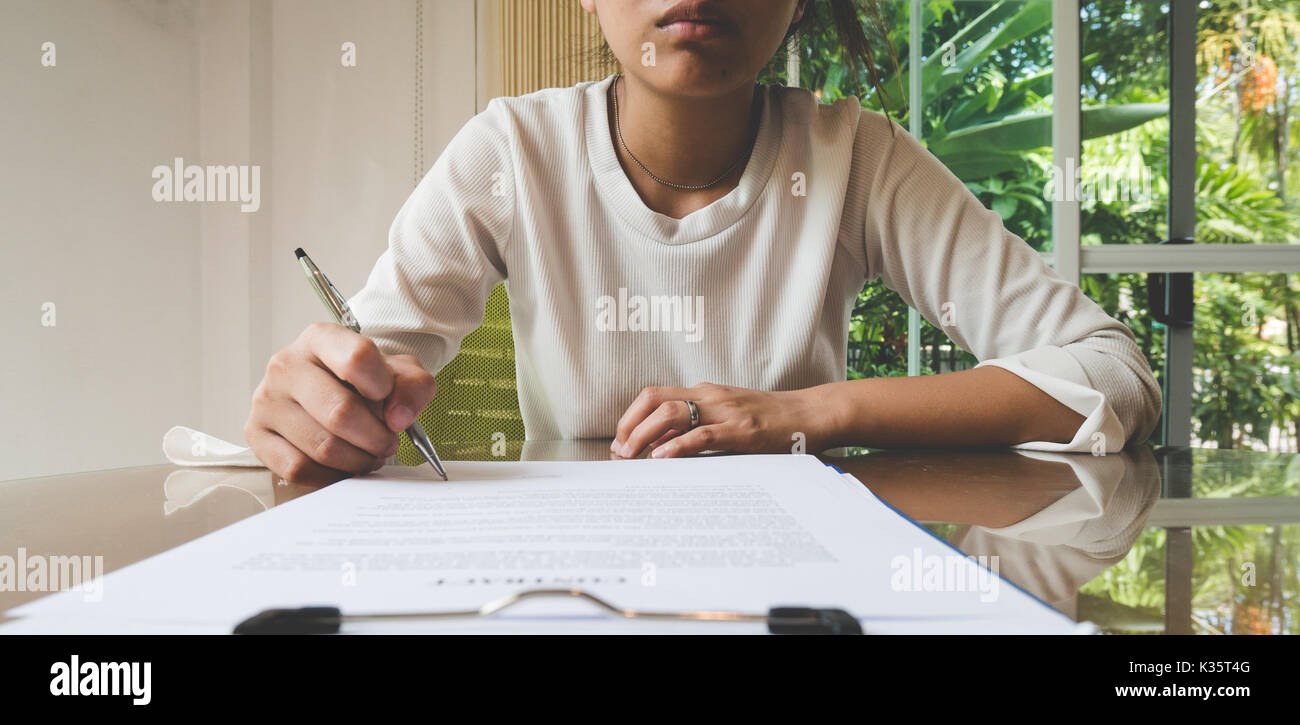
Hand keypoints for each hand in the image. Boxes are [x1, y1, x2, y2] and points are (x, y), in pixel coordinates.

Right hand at [244, 322, 437, 483]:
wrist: (333, 389)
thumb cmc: (364, 381)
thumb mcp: (399, 373)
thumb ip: (413, 386)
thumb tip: (399, 417)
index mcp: (321, 339)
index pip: (358, 358)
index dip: (384, 387)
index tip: (390, 400)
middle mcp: (286, 365)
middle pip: (340, 412)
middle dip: (376, 437)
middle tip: (386, 442)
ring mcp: (267, 400)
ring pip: (322, 447)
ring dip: (358, 460)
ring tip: (368, 454)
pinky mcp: (256, 433)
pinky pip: (298, 469)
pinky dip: (330, 476)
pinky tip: (342, 466)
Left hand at [610, 383, 833, 458]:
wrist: (810, 414)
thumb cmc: (770, 421)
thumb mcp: (729, 417)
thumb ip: (698, 426)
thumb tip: (661, 445)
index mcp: (705, 392)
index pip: (654, 395)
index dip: (631, 416)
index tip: (620, 441)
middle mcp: (710, 396)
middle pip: (655, 400)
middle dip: (630, 425)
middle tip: (619, 452)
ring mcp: (725, 411)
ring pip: (672, 413)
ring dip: (644, 435)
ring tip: (632, 456)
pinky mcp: (741, 430)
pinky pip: (702, 435)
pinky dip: (677, 446)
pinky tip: (662, 458)